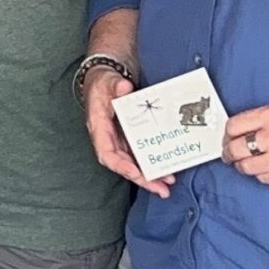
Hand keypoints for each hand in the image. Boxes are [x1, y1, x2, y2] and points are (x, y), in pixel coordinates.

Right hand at [82, 65, 173, 197]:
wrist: (106, 79)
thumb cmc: (104, 82)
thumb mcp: (108, 81)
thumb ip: (115, 85)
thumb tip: (124, 88)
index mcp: (99, 128)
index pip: (107, 154)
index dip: (122, 166)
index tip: (137, 174)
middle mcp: (109, 139)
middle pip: (123, 165)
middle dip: (142, 178)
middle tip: (162, 189)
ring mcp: (120, 140)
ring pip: (133, 163)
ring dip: (150, 175)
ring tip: (168, 183)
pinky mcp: (129, 138)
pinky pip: (140, 154)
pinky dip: (152, 163)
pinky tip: (166, 169)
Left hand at [221, 105, 268, 187]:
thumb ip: (259, 121)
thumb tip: (234, 133)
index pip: (233, 126)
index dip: (227, 136)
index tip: (228, 140)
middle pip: (235, 149)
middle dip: (229, 154)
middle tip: (231, 156)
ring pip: (246, 167)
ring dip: (244, 167)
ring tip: (249, 164)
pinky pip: (263, 178)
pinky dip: (262, 175)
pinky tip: (267, 169)